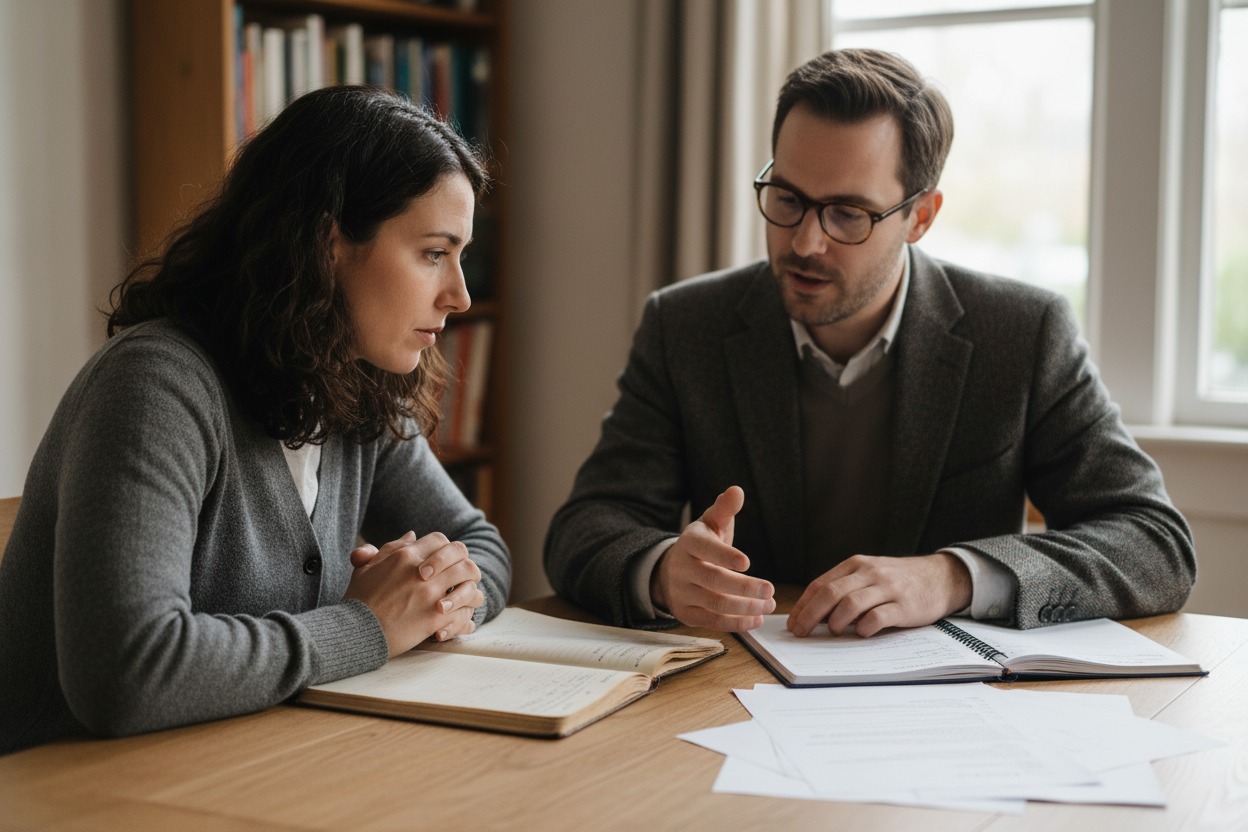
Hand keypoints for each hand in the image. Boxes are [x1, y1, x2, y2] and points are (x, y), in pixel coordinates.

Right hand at [345, 531, 483, 656]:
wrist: (355, 632)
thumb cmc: (358, 600)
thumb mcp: (367, 567)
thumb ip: (391, 548)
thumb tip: (412, 535)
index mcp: (405, 556)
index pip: (439, 540)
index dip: (445, 548)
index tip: (445, 560)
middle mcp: (421, 571)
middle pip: (461, 555)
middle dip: (464, 563)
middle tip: (462, 575)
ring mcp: (430, 594)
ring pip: (469, 579)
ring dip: (470, 586)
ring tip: (466, 594)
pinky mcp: (435, 618)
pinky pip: (464, 609)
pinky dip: (466, 613)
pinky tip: (462, 617)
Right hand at [650, 486, 775, 630]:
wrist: (672, 570)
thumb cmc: (702, 544)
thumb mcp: (710, 523)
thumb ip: (724, 509)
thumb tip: (736, 491)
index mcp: (690, 542)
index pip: (706, 549)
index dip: (725, 556)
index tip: (747, 562)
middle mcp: (682, 568)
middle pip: (714, 580)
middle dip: (745, 588)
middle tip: (770, 590)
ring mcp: (681, 592)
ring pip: (715, 604)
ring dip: (745, 607)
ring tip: (769, 605)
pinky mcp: (685, 613)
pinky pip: (712, 622)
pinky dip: (736, 623)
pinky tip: (756, 619)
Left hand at [787, 552, 971, 637]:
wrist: (940, 577)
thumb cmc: (898, 580)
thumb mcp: (869, 574)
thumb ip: (846, 587)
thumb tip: (813, 613)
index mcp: (856, 565)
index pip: (821, 584)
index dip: (804, 605)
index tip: (794, 622)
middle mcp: (869, 573)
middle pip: (830, 593)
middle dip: (811, 615)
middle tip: (801, 632)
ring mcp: (887, 588)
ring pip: (851, 603)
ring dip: (835, 621)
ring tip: (833, 632)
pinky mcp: (904, 606)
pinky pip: (878, 617)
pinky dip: (864, 627)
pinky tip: (861, 633)